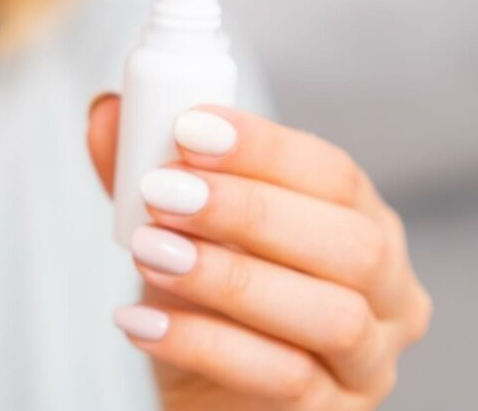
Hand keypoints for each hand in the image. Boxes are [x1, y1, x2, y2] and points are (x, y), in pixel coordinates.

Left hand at [88, 101, 430, 409]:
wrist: (200, 391)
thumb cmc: (202, 300)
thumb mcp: (175, 229)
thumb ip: (144, 172)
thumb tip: (107, 113)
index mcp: (362, 224)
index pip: (334, 173)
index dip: (265, 147)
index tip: (189, 128)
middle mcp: (387, 293)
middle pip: (349, 244)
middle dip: (249, 209)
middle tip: (162, 191)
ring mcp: (367, 362)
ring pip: (328, 314)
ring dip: (228, 276)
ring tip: (149, 252)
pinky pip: (282, 380)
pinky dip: (204, 343)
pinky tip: (141, 322)